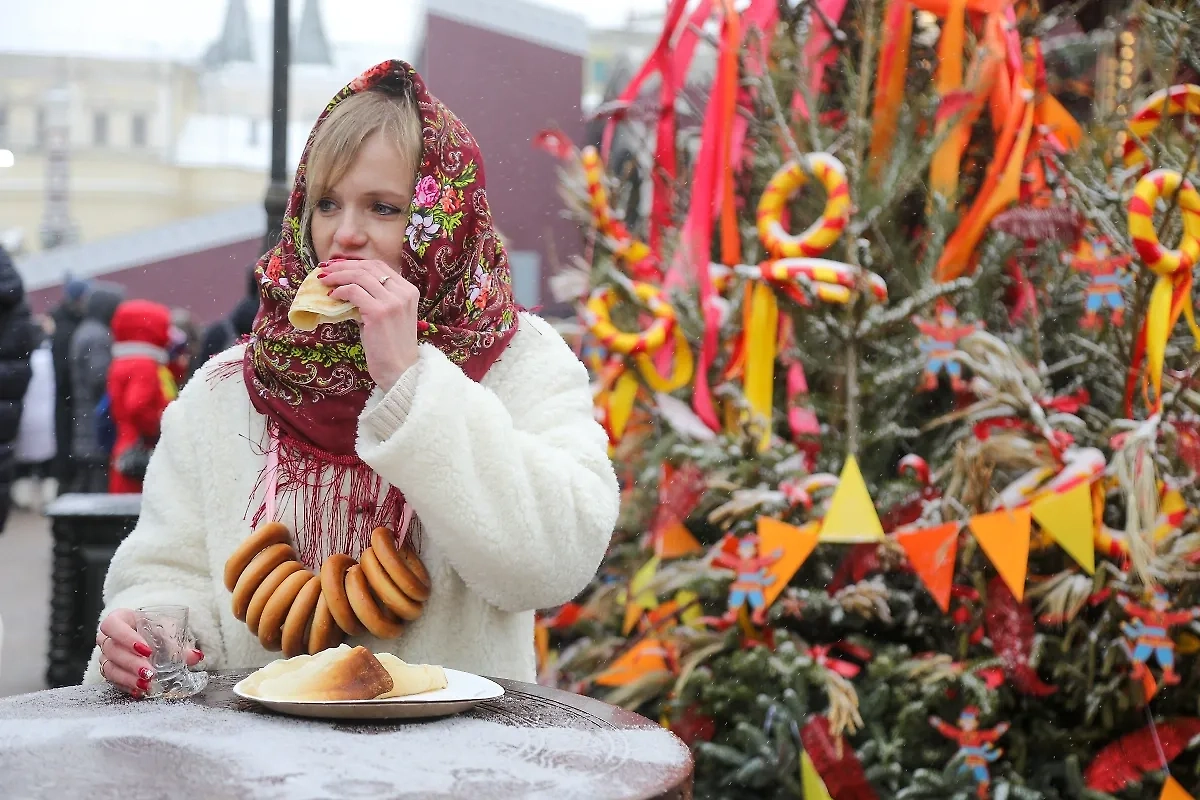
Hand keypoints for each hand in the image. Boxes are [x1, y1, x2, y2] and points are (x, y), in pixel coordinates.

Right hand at [96, 608, 203, 697]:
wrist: (149, 634)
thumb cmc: (154, 627)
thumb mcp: (165, 628)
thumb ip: (177, 642)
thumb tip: (195, 656)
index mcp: (119, 619)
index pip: (112, 625)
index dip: (126, 637)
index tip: (146, 649)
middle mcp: (107, 638)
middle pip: (111, 650)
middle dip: (131, 663)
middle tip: (149, 672)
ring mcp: (106, 656)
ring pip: (109, 668)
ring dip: (128, 678)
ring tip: (147, 684)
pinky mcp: (110, 671)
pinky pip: (113, 681)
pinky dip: (127, 686)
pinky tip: (140, 691)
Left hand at [318, 259, 420, 389]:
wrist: (400, 370)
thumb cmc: (390, 347)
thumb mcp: (387, 316)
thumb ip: (374, 299)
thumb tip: (346, 287)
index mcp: (409, 291)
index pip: (379, 266)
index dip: (355, 263)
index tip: (337, 266)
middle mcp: (403, 292)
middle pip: (368, 267)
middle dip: (343, 266)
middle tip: (325, 270)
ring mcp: (392, 302)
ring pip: (360, 276)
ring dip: (338, 276)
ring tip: (324, 281)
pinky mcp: (379, 312)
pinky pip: (354, 292)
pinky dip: (340, 291)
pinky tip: (332, 296)